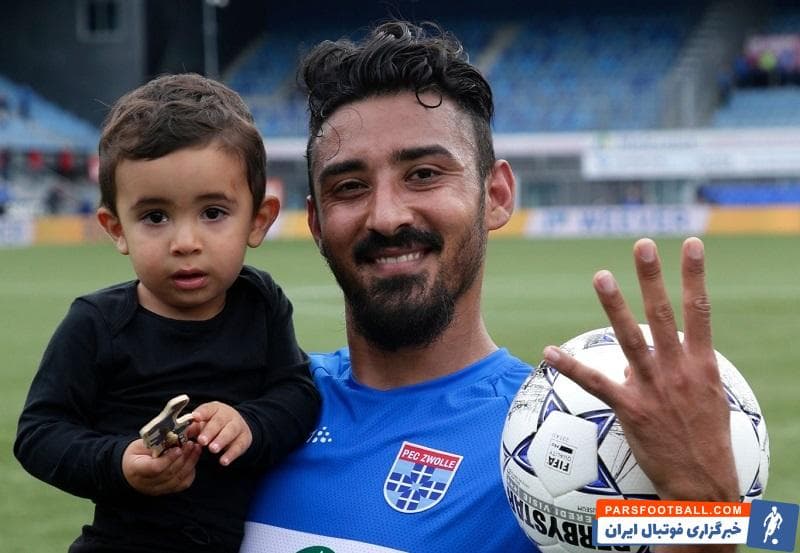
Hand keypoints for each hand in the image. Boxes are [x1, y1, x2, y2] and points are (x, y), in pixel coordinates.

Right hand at [122, 438, 201, 495]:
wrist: (130, 468)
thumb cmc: (137, 453)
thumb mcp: (142, 443)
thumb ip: (159, 440)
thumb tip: (180, 431)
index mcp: (135, 469)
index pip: (154, 468)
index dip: (169, 458)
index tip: (178, 448)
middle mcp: (145, 483)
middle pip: (169, 473)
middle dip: (183, 457)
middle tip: (191, 444)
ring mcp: (156, 489)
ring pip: (178, 479)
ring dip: (190, 462)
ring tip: (196, 448)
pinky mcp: (166, 491)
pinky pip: (182, 484)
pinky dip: (191, 471)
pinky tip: (193, 459)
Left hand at [192, 401, 252, 465]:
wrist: (237, 428)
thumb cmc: (214, 425)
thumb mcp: (203, 424)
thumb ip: (192, 428)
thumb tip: (179, 434)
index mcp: (215, 409)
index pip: (208, 409)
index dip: (202, 413)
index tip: (195, 417)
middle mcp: (228, 415)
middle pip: (219, 421)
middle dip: (210, 431)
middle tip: (202, 440)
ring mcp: (238, 426)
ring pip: (231, 432)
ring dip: (221, 440)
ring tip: (212, 449)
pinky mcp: (245, 438)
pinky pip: (239, 446)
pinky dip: (231, 454)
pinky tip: (223, 461)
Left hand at [543, 237, 738, 502]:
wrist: (703, 483)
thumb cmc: (707, 441)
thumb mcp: (706, 399)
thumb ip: (675, 369)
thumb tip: (633, 356)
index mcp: (702, 364)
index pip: (701, 310)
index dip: (696, 275)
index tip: (690, 244)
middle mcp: (679, 369)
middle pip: (663, 314)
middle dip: (652, 278)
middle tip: (642, 245)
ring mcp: (653, 387)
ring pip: (630, 338)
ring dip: (615, 306)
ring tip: (601, 275)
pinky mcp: (631, 409)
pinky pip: (595, 383)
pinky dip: (571, 367)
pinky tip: (549, 352)